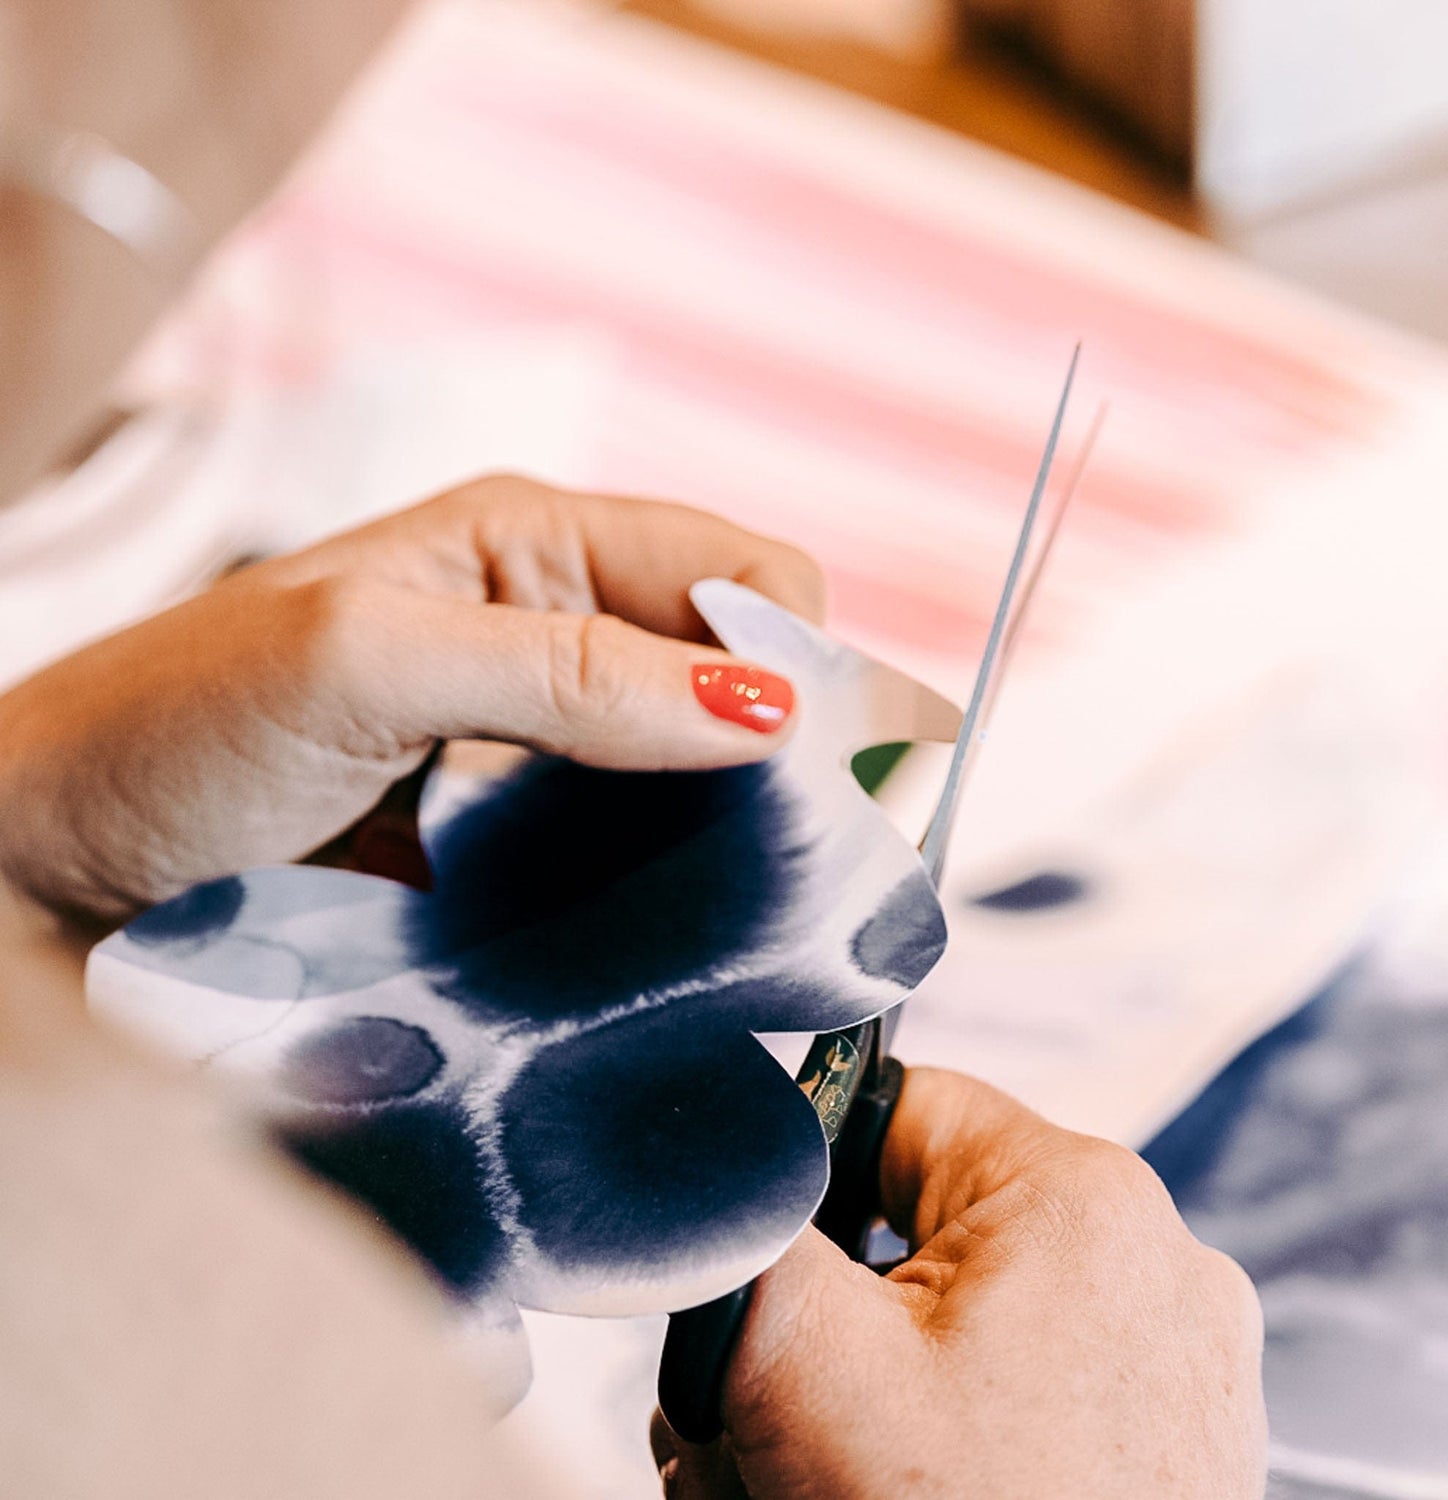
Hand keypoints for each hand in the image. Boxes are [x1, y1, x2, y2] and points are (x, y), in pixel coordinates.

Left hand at [0, 475, 822, 924]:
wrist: (43, 861)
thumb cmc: (167, 729)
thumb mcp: (363, 662)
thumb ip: (564, 672)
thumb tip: (766, 705)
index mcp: (530, 540)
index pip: (742, 571)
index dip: (804, 654)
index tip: (828, 770)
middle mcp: (553, 626)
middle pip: (741, 667)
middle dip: (792, 748)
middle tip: (813, 857)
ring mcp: (536, 738)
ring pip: (703, 765)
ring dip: (743, 826)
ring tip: (763, 905)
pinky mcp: (516, 833)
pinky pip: (639, 846)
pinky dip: (678, 884)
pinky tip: (680, 934)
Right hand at [653, 1068, 1265, 1498]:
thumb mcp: (806, 1362)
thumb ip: (743, 1227)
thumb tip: (714, 1164)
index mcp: (1082, 1194)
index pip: (894, 1106)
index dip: (804, 1183)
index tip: (769, 1272)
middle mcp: (1151, 1264)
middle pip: (915, 1229)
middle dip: (821, 1319)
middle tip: (767, 1421)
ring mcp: (1170, 1364)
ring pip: (957, 1322)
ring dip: (865, 1391)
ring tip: (807, 1484)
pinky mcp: (1162, 1441)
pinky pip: (1019, 1390)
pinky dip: (941, 1436)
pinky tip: (885, 1494)